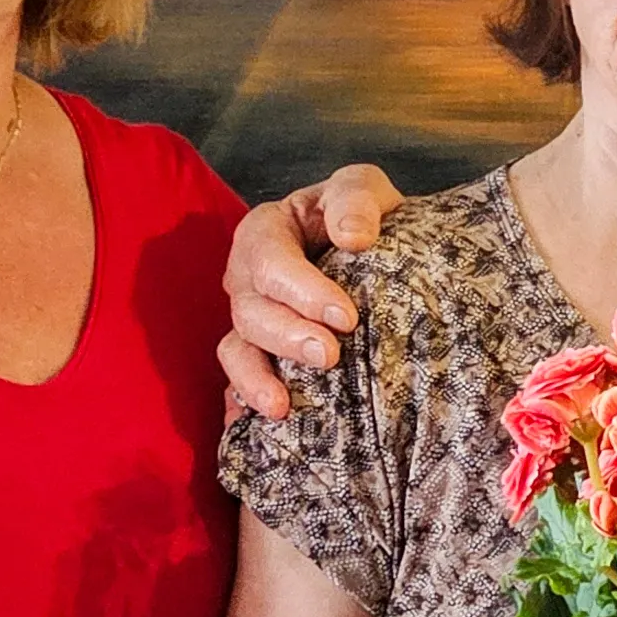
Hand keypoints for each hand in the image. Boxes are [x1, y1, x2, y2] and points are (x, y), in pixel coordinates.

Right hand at [216, 165, 399, 419]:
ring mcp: (250, 319)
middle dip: (286, 336)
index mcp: (266, 232)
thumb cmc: (362, 214)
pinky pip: (239, 381)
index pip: (270, 261)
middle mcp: (248, 277)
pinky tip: (258, 428)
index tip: (347, 316)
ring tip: (283, 406)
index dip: (302, 290)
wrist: (378, 247)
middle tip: (330, 356)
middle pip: (251, 311)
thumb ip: (355, 200)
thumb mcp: (363, 189)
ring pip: (238, 349)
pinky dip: (243, 403)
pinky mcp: (261, 353)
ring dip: (257, 378)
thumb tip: (352, 237)